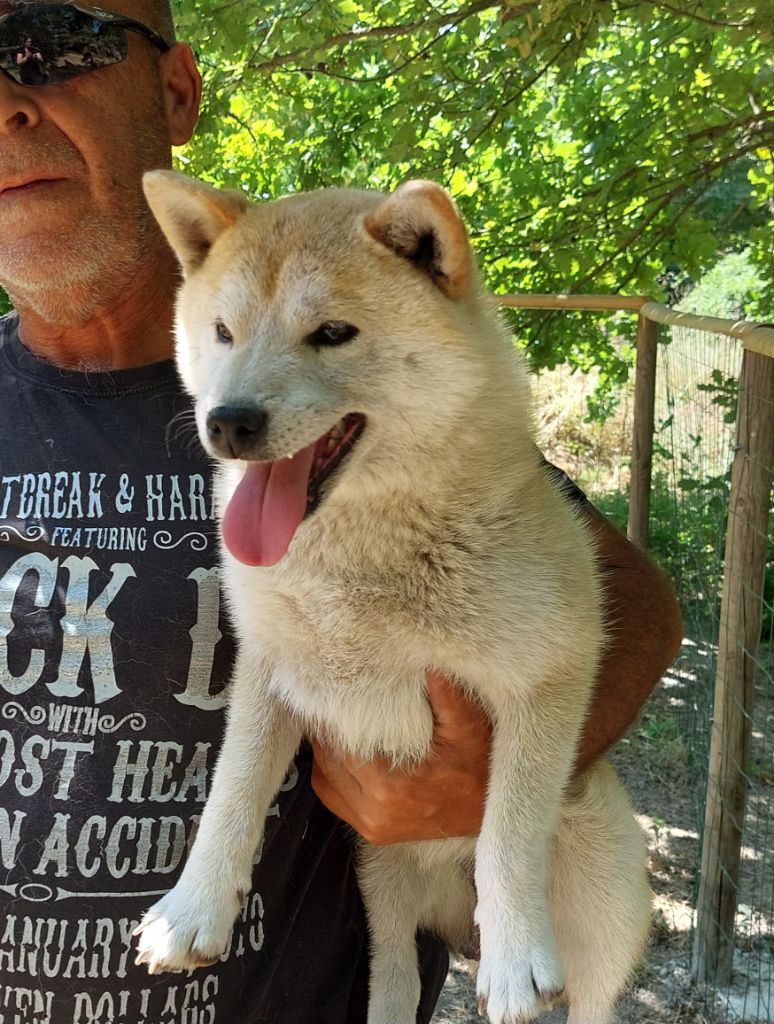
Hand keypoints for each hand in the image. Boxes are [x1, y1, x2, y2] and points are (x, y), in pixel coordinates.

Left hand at [311, 670, 490, 844]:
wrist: (490, 812)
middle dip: (329, 730)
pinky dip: (331, 774)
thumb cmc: (479, 766)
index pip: (342, 743)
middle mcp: (374, 810)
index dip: (335, 715)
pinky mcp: (373, 831)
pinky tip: (342, 753)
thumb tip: (423, 659)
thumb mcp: (467, 725)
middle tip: (330, 700)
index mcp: (391, 785)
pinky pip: (334, 798)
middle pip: (329, 760)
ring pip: (324, 778)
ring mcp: (372, 824)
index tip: (336, 689)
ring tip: (335, 723)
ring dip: (328, 751)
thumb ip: (443, 692)